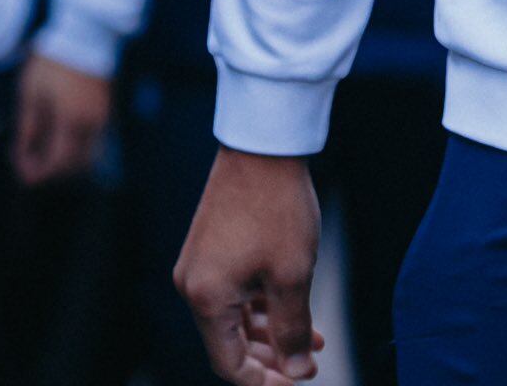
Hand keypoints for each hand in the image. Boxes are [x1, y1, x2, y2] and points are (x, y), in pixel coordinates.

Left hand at [12, 52, 111, 184]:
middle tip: (29, 163)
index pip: (56, 163)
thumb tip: (20, 156)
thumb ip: (27, 128)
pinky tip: (60, 139)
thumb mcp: (31, 93)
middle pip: (74, 165)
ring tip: (43, 152)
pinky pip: (94, 140)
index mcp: (71, 120)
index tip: (20, 169)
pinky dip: (77, 148)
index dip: (36, 172)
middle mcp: (93, 123)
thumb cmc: (53, 61)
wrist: (86, 33)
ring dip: (65, 162)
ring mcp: (104, 116)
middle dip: (51, 171)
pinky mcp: (108, 109)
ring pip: (87, 155)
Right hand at [174, 149, 325, 383]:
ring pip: (236, 315)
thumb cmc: (278, 208)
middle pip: (231, 342)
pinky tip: (294, 305)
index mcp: (205, 299)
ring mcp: (200, 263)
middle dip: (272, 358)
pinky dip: (264, 302)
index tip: (298, 383)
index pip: (229, 364)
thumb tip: (295, 372)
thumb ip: (292, 329)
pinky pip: (235, 289)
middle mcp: (193, 284)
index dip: (264, 381)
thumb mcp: (292, 274)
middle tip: (307, 367)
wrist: (265, 144)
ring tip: (312, 338)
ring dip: (273, 329)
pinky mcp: (212, 244)